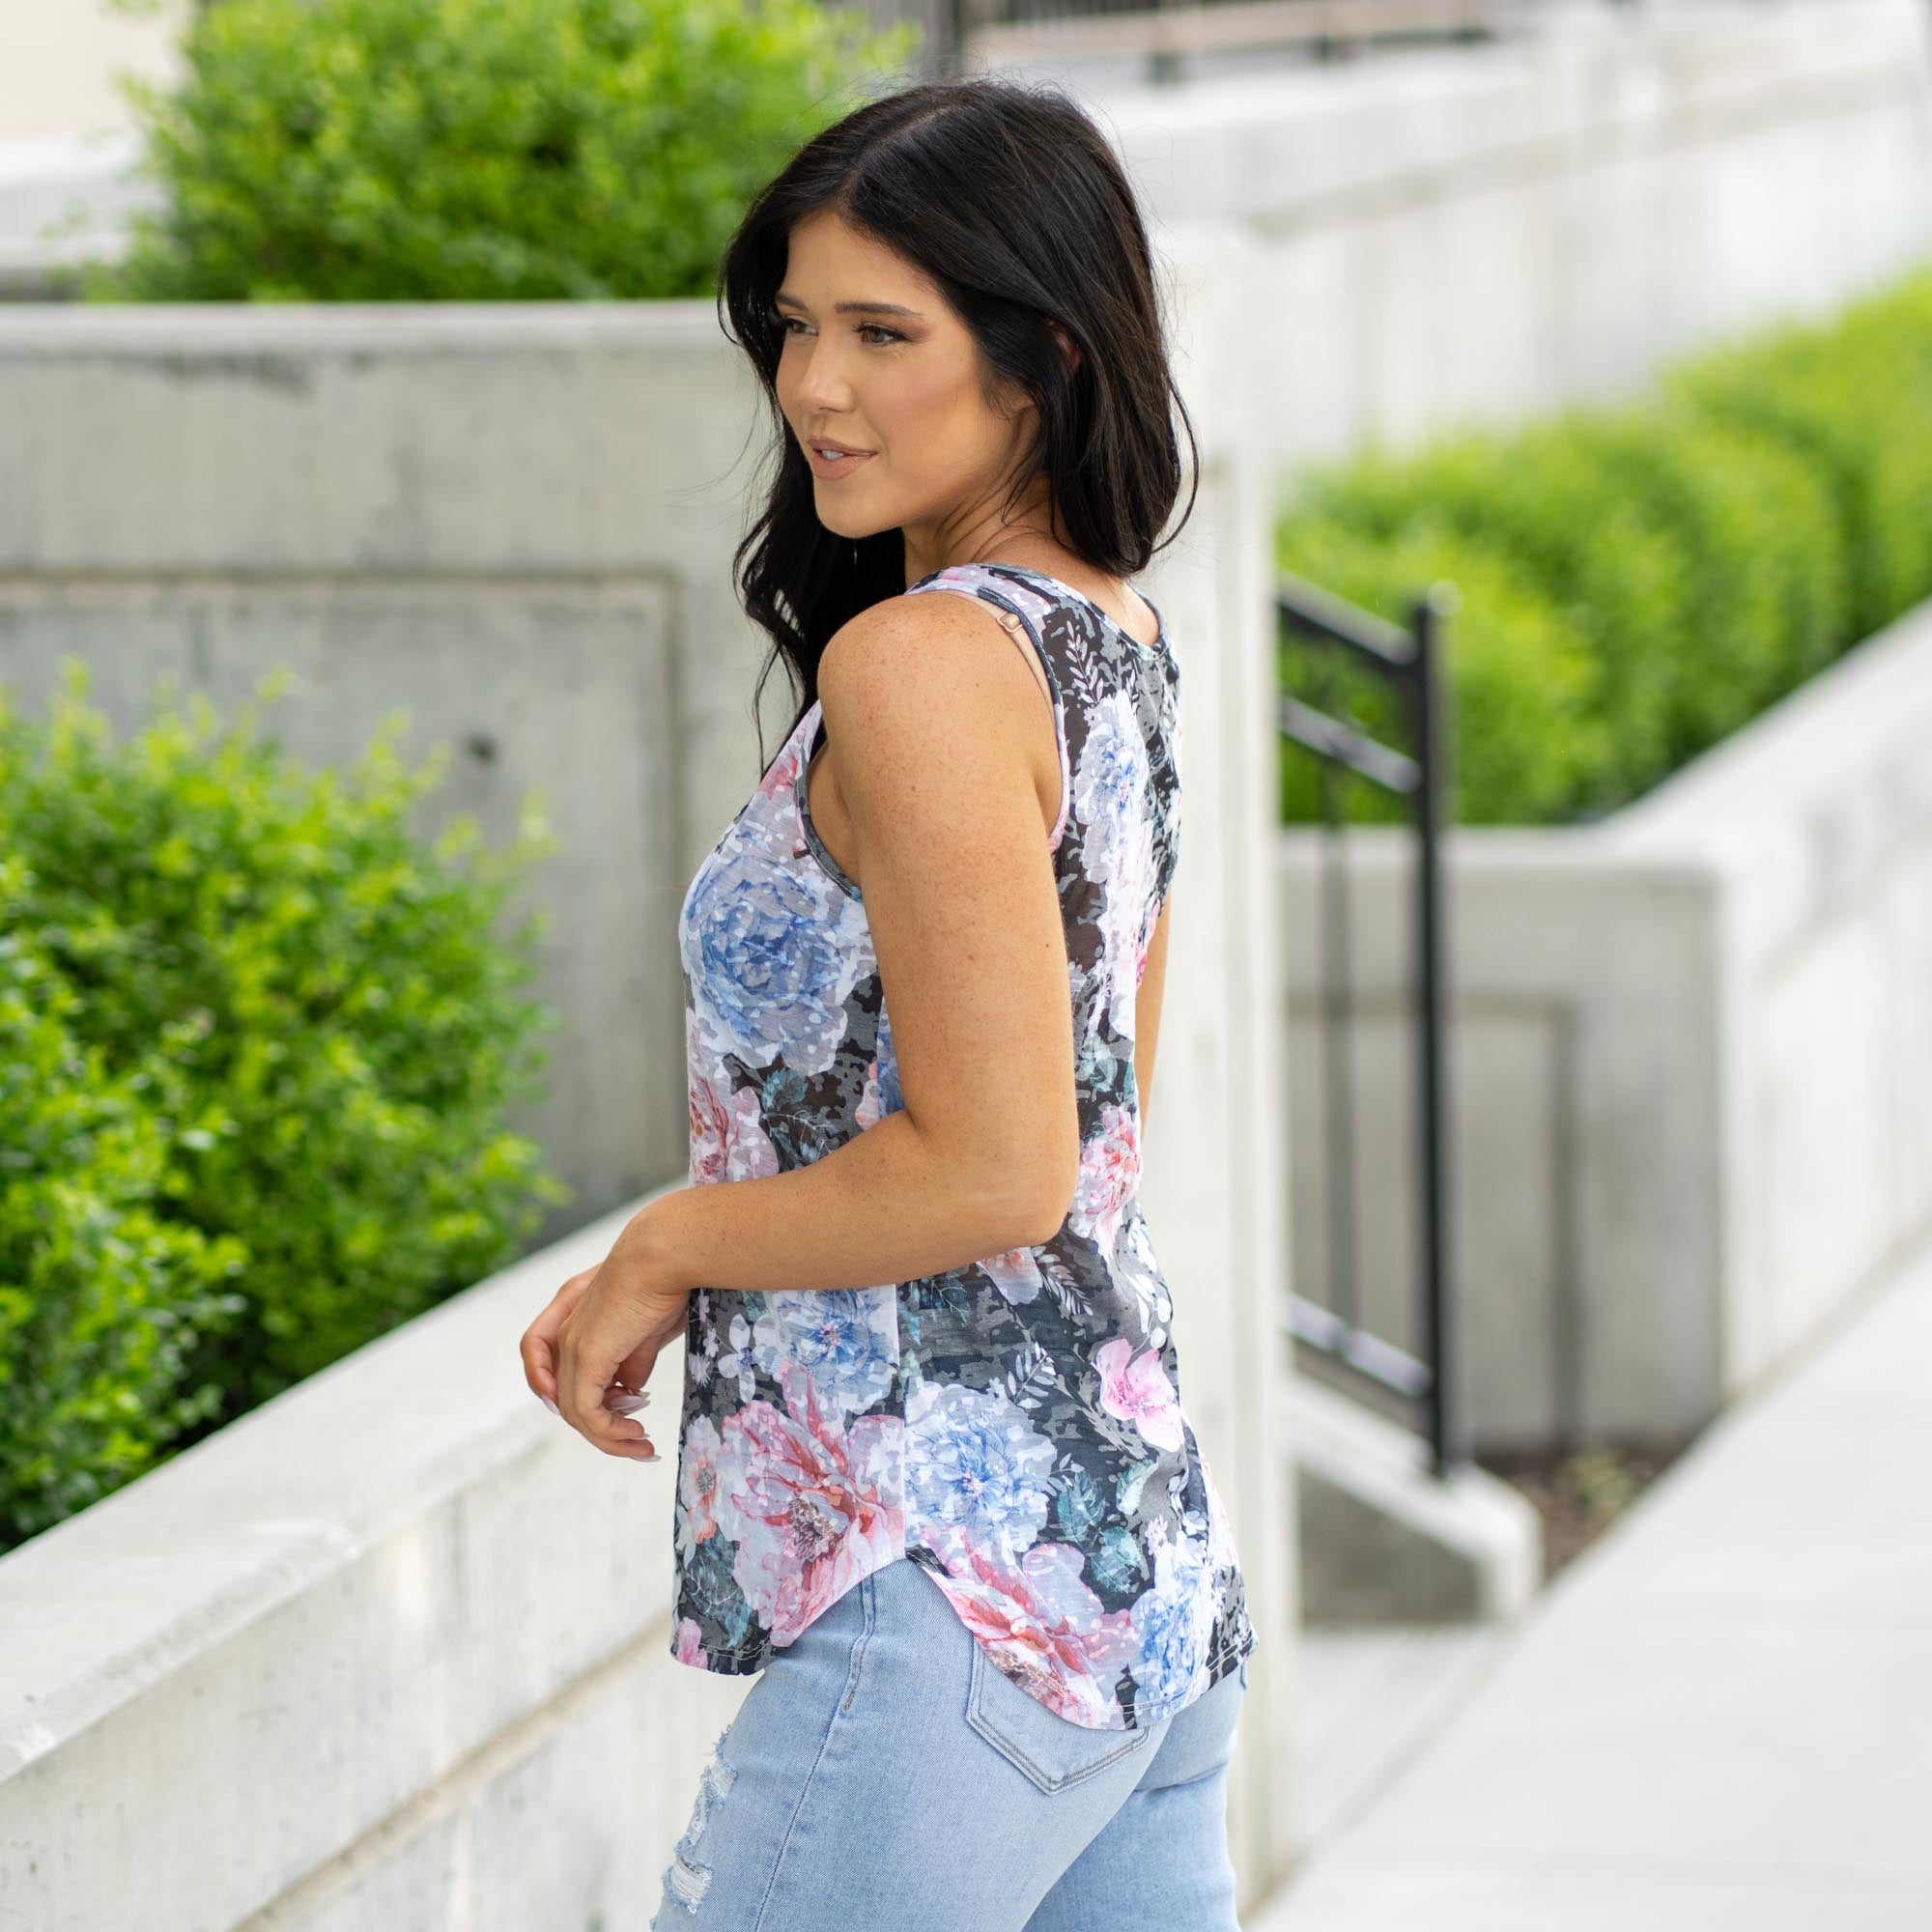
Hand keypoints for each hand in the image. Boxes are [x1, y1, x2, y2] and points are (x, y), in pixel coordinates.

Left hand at [520, 1218, 690, 1460]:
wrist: (666, 1253)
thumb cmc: (666, 1277)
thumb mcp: (648, 1326)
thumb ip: (634, 1357)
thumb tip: (630, 1391)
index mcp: (575, 1313)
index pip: (555, 1366)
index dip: (577, 1394)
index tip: (624, 1410)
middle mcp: (564, 1330)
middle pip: (566, 1397)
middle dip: (603, 1427)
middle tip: (639, 1439)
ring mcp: (572, 1345)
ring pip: (574, 1412)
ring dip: (609, 1437)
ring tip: (643, 1444)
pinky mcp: (586, 1358)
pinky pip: (585, 1412)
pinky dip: (609, 1433)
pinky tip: (638, 1434)